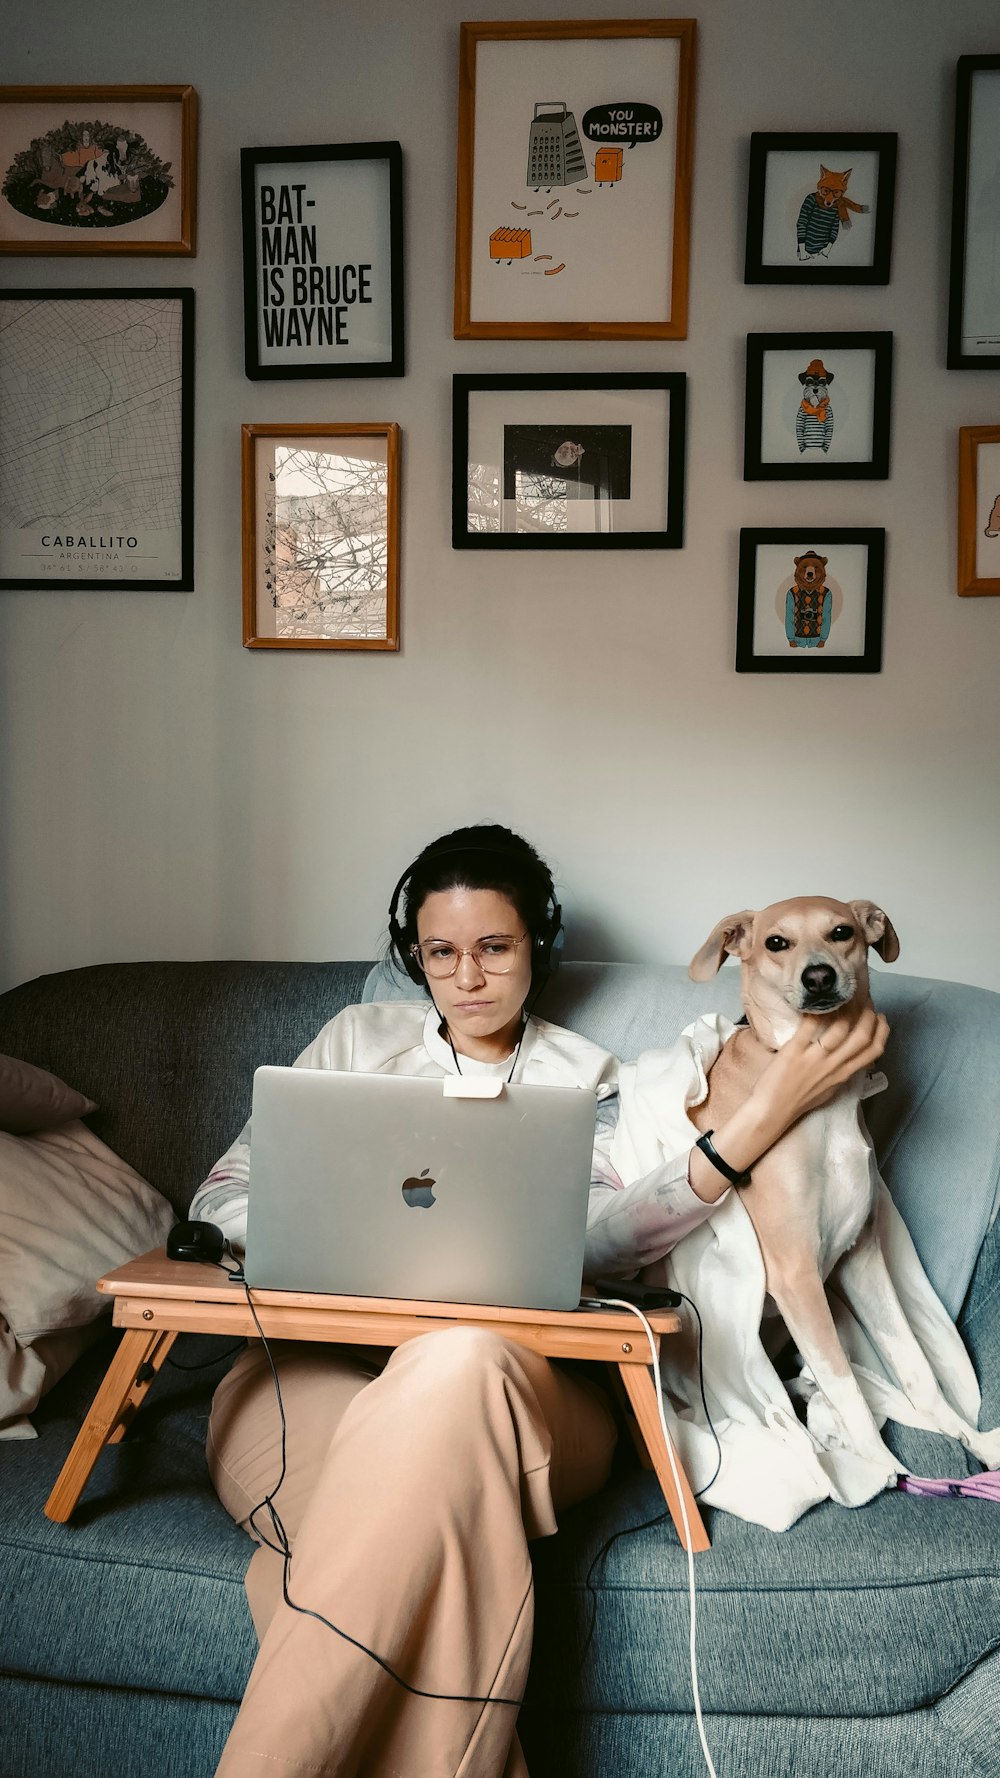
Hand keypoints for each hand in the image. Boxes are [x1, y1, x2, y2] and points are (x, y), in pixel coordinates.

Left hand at [687, 1006, 888, 1201]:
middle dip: (868, 1015)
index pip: (874, 1051)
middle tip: (864, 1001)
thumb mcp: (830, 1088)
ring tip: (843, 998)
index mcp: (843, 1075)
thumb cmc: (800, 1100)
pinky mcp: (794, 1052)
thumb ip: (841, 1072)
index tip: (880, 1017)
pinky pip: (809, 1027)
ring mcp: (814, 1059)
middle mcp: (833, 1066)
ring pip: (841, 1029)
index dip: (881, 1031)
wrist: (772, 1111)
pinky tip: (815, 1003)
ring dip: (846, 1010)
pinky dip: (816, 1012)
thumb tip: (850, 1056)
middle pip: (862, 1037)